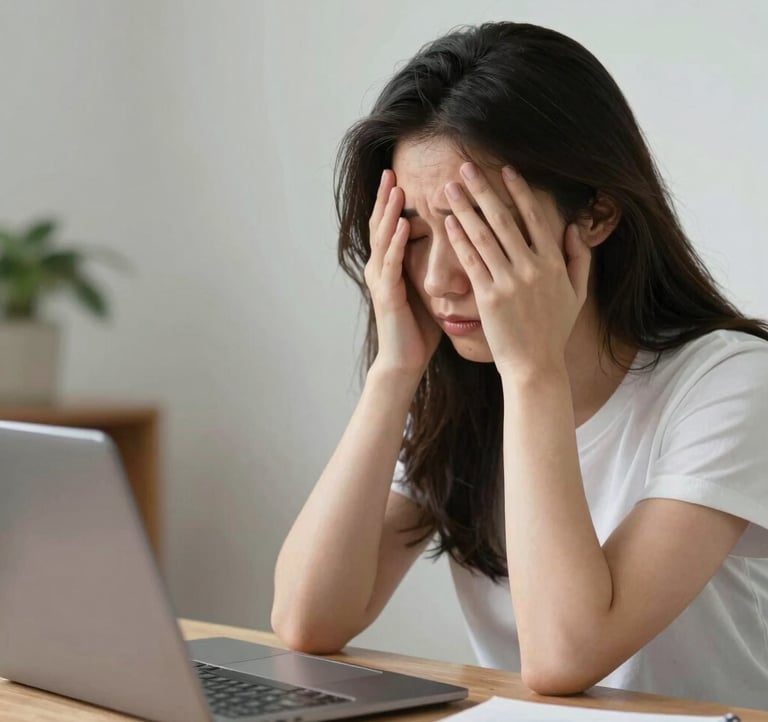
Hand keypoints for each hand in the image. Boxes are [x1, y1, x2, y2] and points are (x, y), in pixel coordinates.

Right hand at [364, 170, 441, 375]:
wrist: (405, 361)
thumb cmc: (419, 330)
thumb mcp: (428, 291)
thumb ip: (433, 268)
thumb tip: (457, 247)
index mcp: (391, 266)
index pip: (392, 225)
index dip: (394, 201)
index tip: (404, 174)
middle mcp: (381, 269)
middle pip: (380, 225)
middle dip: (385, 197)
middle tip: (390, 170)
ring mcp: (381, 281)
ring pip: (382, 239)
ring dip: (388, 213)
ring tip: (395, 189)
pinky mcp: (386, 296)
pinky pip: (390, 265)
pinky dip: (396, 244)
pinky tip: (403, 227)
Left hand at [443, 163, 591, 377]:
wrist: (535, 366)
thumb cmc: (553, 331)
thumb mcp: (576, 294)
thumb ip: (578, 259)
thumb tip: (573, 228)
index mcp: (553, 263)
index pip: (535, 217)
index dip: (519, 191)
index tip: (505, 169)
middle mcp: (532, 267)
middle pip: (504, 219)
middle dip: (483, 190)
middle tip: (465, 168)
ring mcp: (510, 282)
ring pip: (484, 236)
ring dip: (465, 209)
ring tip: (450, 189)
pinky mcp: (489, 297)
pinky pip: (472, 262)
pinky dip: (459, 240)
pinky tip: (448, 223)